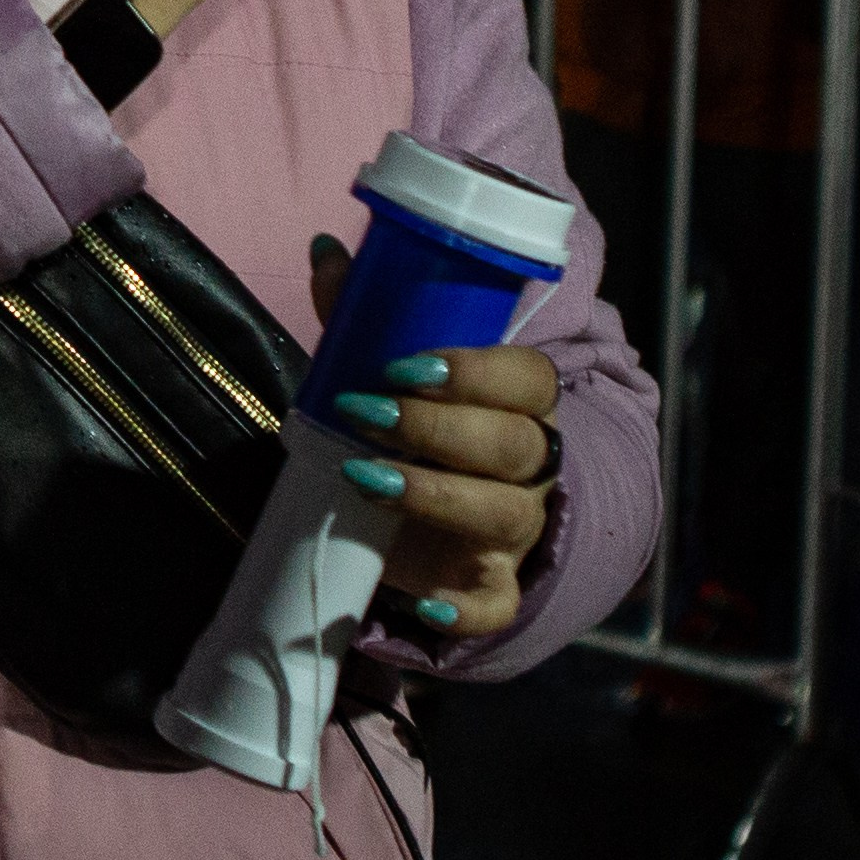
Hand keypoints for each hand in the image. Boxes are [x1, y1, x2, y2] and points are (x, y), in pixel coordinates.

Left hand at [308, 239, 556, 639]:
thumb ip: (368, 316)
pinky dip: (461, 609)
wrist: (449, 518)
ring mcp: (516, 530)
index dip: (477, 372)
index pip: (529, 379)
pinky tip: (421, 603)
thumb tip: (327, 250)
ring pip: (503, 513)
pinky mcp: (491, 587)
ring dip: (433, 495)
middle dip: (438, 427)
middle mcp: (532, 466)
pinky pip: (493, 605)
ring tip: (363, 478)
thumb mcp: (398, 374)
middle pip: (514, 444)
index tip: (408, 365)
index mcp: (522, 405)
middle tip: (366, 413)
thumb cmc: (424, 428)